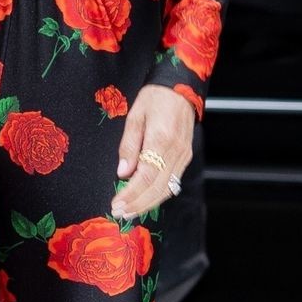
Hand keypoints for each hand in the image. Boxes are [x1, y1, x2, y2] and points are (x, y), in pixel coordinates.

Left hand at [110, 86, 194, 219]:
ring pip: (167, 189)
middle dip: (137, 204)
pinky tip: (144, 199)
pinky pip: (172, 182)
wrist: (181, 89)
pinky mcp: (186, 157)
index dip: (130, 194)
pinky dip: (158, 195)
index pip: (145, 176)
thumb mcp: (135, 116)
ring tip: (130, 211)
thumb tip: (122, 172)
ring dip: (147, 204)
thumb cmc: (155, 98)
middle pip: (157, 188)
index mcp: (161, 139)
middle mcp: (175, 151)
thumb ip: (128, 145)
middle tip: (120, 213)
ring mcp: (183, 156)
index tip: (116, 204)